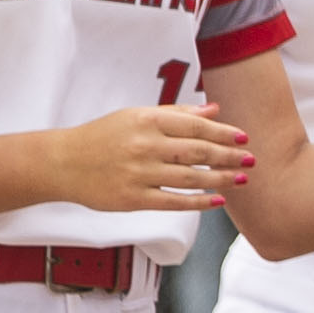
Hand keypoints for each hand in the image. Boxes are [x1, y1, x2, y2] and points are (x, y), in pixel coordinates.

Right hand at [45, 100, 250, 211]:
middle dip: (229, 156)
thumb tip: (214, 110)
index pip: (196, 126)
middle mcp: (145, 146)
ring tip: (242, 179)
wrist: (62, 163)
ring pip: (190, 178)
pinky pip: (173, 202)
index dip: (224, 133)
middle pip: (198, 152)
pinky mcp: (132, 199)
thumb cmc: (103, 136)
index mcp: (147, 120)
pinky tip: (217, 201)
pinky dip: (199, 202)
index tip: (244, 138)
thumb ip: (177, 113)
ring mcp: (139, 174)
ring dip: (221, 179)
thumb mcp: (136, 115)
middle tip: (251, 159)